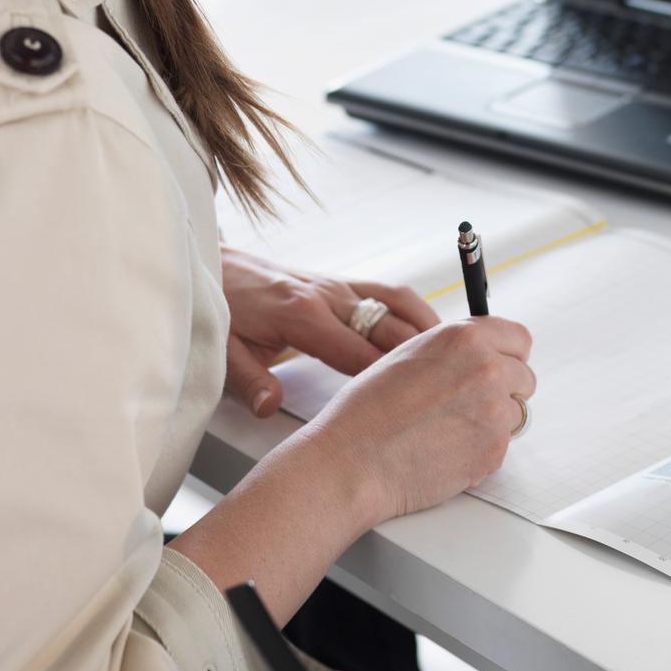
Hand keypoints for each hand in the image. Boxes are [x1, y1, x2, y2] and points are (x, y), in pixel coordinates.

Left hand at [219, 243, 440, 417]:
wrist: (212, 263)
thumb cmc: (220, 307)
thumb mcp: (223, 348)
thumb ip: (248, 379)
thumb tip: (269, 407)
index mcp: (301, 314)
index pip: (357, 352)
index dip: (388, 379)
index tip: (417, 402)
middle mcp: (327, 295)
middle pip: (389, 325)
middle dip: (424, 354)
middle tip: (455, 382)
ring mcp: (337, 285)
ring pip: (398, 302)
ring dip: (429, 327)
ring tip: (458, 358)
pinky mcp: (339, 283)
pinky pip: (388, 293)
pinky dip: (415, 311)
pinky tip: (431, 333)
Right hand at [310, 315, 535, 522]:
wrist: (353, 461)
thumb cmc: (368, 410)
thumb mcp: (409, 355)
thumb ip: (453, 352)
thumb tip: (481, 358)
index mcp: (464, 338)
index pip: (519, 339)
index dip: (508, 355)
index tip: (500, 366)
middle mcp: (487, 369)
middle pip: (524, 378)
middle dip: (504, 391)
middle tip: (469, 406)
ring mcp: (494, 411)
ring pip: (515, 414)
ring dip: (492, 422)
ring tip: (448, 431)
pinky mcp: (494, 451)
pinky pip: (501, 447)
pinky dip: (480, 451)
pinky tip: (444, 451)